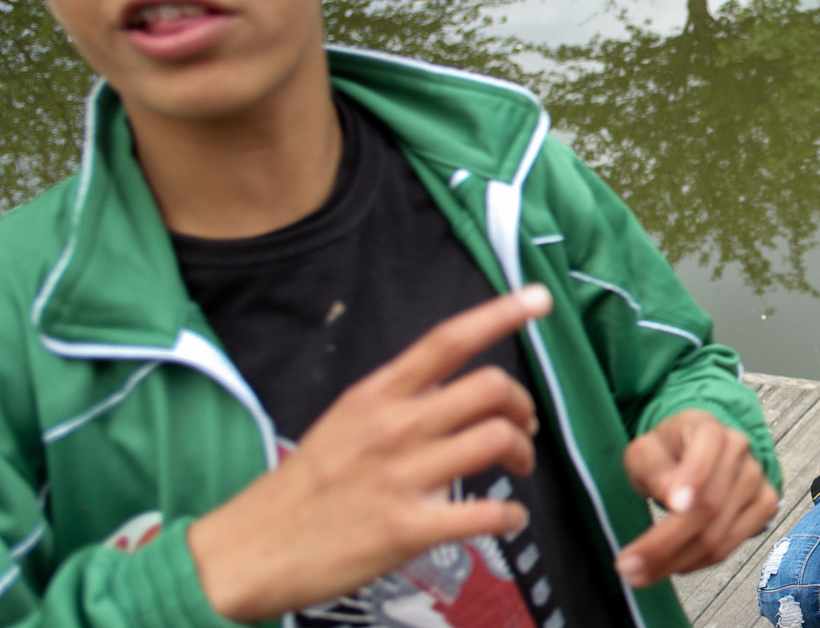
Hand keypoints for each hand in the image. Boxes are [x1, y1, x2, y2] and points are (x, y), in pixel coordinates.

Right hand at [188, 285, 551, 621]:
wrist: (249, 552)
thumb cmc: (305, 486)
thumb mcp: (344, 422)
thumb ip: (398, 401)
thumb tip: (453, 390)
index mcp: (376, 395)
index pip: (447, 340)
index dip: (500, 314)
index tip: (539, 299)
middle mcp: (393, 428)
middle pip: (489, 387)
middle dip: (523, 406)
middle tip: (524, 427)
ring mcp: (401, 477)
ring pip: (496, 439)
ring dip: (523, 454)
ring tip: (516, 470)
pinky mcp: (408, 528)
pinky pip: (486, 513)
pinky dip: (510, 516)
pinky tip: (506, 519)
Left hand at [615, 409, 777, 586]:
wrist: (692, 449)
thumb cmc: (665, 452)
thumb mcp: (645, 453)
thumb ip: (657, 471)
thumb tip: (677, 499)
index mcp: (708, 430)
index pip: (704, 461)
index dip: (692, 484)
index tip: (674, 506)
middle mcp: (739, 451)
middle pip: (708, 508)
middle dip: (665, 544)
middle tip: (628, 567)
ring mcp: (756, 479)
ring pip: (719, 535)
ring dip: (677, 561)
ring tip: (642, 573)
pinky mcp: (765, 504)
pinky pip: (732, 545)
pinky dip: (700, 562)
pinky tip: (676, 563)